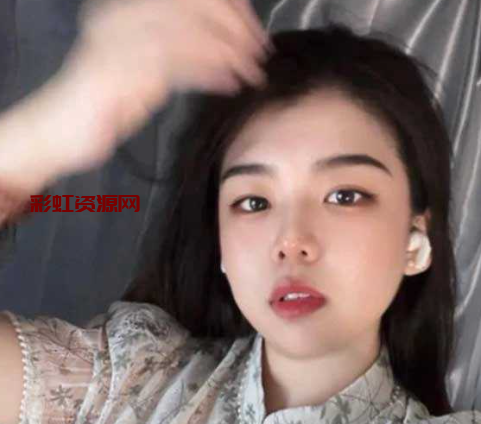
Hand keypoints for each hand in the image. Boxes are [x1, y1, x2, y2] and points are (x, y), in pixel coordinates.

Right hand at [0, 0, 268, 192]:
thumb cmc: (105, 104)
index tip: (252, 27)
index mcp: (127, 12)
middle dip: (234, 27)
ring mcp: (119, 42)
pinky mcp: (120, 72)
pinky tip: (230, 81)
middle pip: (191, 8)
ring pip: (187, 33)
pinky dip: (208, 72)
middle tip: (259, 49)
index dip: (226, 8)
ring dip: (227, 51)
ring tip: (252, 69)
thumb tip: (227, 59)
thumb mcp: (148, 74)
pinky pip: (175, 64)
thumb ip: (180, 59)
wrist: (62, 131)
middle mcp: (122, 18)